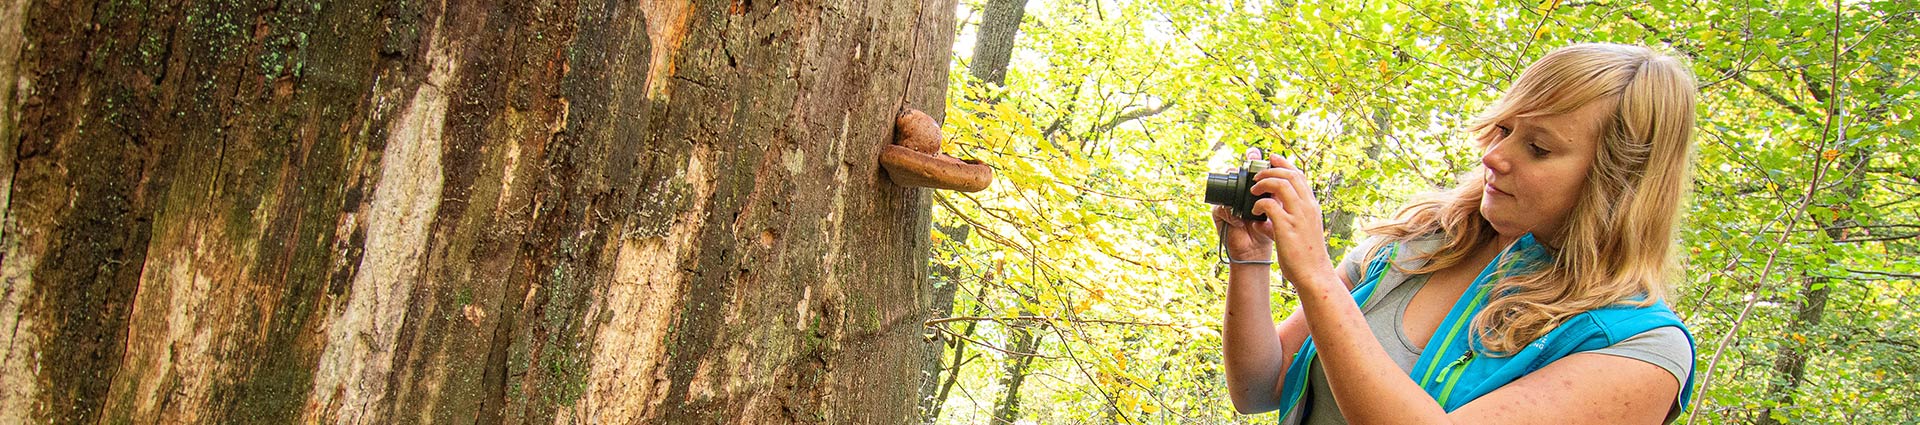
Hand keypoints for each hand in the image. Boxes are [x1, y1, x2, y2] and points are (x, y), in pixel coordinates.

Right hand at [1212, 151, 1274, 262]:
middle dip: (1242, 169)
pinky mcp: (1221, 217)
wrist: (1260, 253)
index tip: (1258, 153)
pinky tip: (1242, 221)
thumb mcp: (1280, 209)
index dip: (1254, 159)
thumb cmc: (1271, 230)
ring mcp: (1230, 204)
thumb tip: (1286, 175)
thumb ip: (1281, 193)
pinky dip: (1231, 214)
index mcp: (1257, 189)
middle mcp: (1241, 193)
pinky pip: (1221, 209)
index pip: (1253, 170)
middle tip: (1250, 167)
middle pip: (1236, 174)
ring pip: (1226, 188)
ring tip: (1245, 193)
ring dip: (1234, 188)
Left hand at [1247, 155, 1335, 285]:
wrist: (1314, 274)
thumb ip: (1286, 218)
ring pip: (1281, 184)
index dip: (1285, 164)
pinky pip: (1270, 205)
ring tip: (1254, 190)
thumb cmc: (1306, 255)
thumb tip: (1266, 215)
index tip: (1272, 158)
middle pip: (1291, 175)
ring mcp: (1298, 216)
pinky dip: (1259, 204)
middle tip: (1257, 174)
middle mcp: (1307, 207)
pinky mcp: (1287, 227)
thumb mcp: (1301, 230)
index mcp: (1311, 206)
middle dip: (1271, 169)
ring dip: (1264, 183)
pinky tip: (1255, 212)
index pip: (1300, 176)